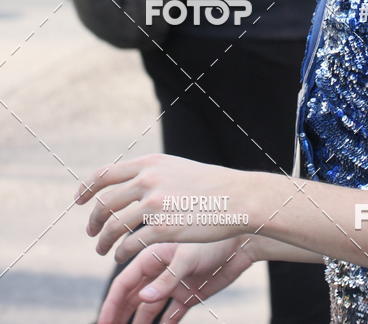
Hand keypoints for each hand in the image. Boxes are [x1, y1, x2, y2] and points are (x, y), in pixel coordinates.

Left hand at [75, 154, 253, 262]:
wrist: (237, 198)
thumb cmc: (211, 185)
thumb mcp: (177, 168)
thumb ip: (152, 174)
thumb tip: (130, 181)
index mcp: (150, 163)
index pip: (105, 173)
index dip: (86, 187)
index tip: (78, 200)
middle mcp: (148, 179)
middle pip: (105, 202)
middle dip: (93, 220)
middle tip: (91, 232)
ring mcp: (155, 204)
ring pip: (113, 225)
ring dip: (103, 240)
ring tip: (102, 250)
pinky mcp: (162, 228)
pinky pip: (130, 244)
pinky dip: (120, 252)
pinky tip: (121, 257)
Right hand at [97, 238, 255, 323]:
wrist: (243, 241)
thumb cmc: (214, 240)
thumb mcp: (187, 257)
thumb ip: (166, 279)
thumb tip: (143, 298)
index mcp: (153, 256)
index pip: (124, 284)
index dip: (111, 304)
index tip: (102, 323)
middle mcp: (160, 271)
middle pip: (132, 297)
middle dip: (119, 315)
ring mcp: (173, 283)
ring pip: (148, 308)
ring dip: (138, 322)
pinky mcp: (189, 294)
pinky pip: (170, 314)